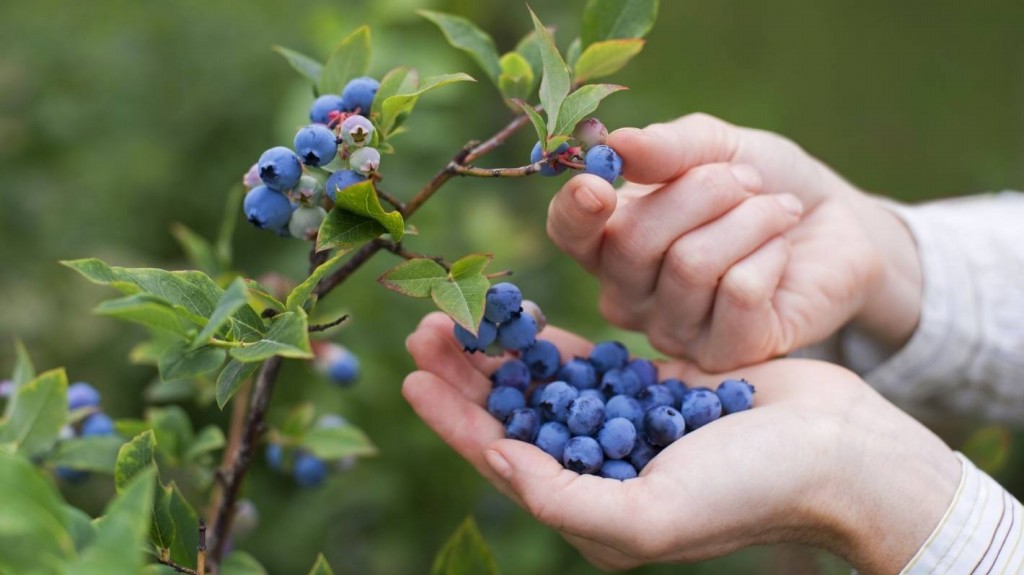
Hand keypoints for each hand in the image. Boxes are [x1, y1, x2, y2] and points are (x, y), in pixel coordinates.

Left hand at [403, 313, 958, 572]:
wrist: (837, 451)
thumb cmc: (750, 491)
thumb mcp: (650, 514)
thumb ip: (565, 498)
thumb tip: (498, 460)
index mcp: (592, 508)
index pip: (501, 460)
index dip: (452, 420)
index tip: (411, 377)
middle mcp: (600, 468)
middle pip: (513, 416)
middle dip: (466, 375)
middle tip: (424, 327)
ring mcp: (625, 425)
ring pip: (543, 385)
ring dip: (500, 352)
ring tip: (458, 314)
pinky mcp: (653, 388)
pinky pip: (588, 361)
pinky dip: (552, 342)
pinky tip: (520, 317)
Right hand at [547, 113, 921, 370]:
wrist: (835, 225)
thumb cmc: (761, 184)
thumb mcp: (717, 147)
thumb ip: (667, 148)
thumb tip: (617, 145)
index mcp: (610, 240)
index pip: (568, 234)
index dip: (575, 211)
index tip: (598, 184)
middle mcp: (629, 295)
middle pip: (633, 242)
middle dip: (701, 192)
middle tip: (748, 180)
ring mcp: (673, 332)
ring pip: (691, 265)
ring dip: (749, 219)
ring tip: (777, 210)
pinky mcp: (725, 354)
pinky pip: (738, 293)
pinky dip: (770, 254)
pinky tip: (781, 253)